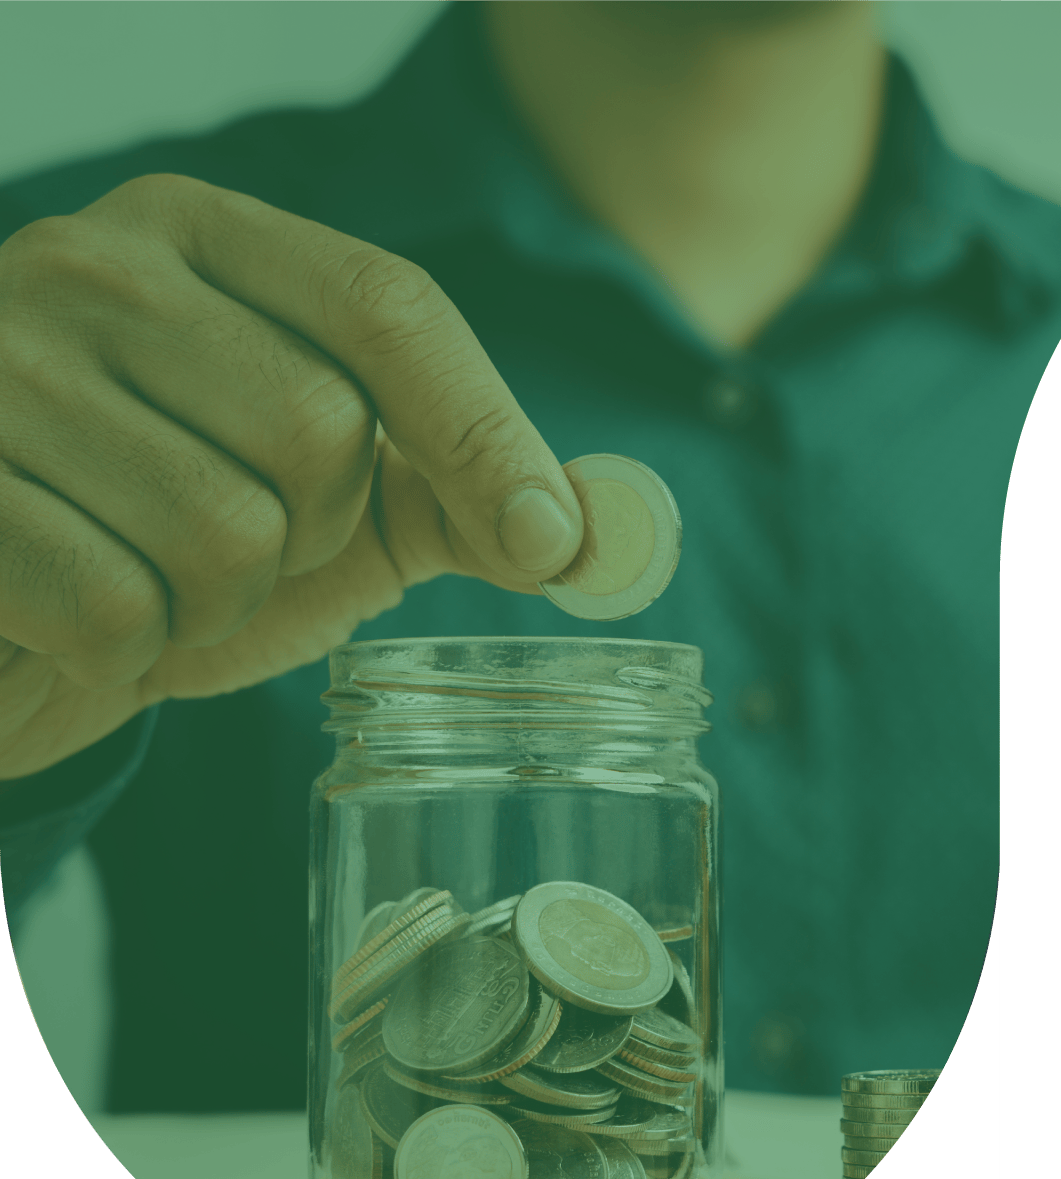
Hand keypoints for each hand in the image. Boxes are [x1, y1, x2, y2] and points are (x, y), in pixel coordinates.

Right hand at [0, 173, 585, 778]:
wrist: (4, 616)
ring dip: (215, 603)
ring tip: (151, 578)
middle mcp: (93, 266)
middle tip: (240, 546)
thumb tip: (589, 530)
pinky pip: (112, 602)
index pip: (389, 307)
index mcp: (203, 237)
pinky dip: (123, 647)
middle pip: (321, 426)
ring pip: (224, 529)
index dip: (486, 432)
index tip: (550, 541)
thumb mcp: (326, 503)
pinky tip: (81, 620)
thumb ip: (450, 492)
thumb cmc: (167, 539)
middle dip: (312, 534)